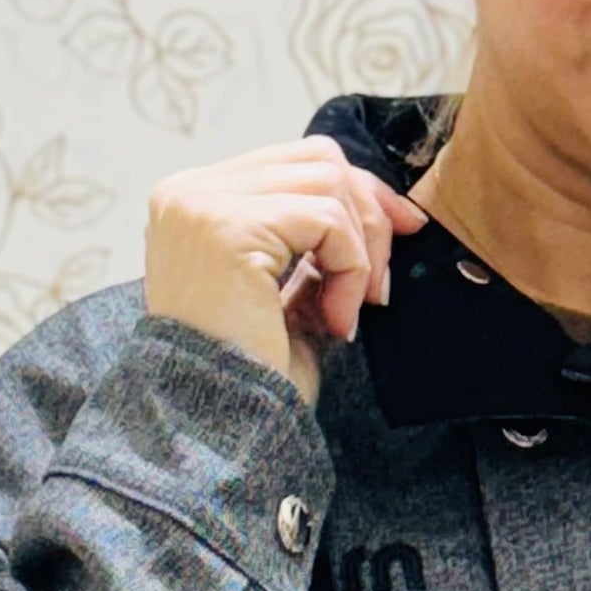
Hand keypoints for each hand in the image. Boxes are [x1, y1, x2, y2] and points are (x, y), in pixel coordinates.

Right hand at [144, 137, 423, 411]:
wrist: (215, 431)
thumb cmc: (250, 372)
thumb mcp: (284, 290)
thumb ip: (310, 241)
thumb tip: (383, 206)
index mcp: (194, 202)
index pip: (295, 160)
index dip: (357, 191)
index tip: (402, 229)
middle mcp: (188, 193)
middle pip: (318, 159)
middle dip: (369, 214)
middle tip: (382, 284)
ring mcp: (203, 205)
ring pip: (329, 184)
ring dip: (360, 252)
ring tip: (350, 312)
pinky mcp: (227, 227)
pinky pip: (326, 221)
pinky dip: (350, 270)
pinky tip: (335, 322)